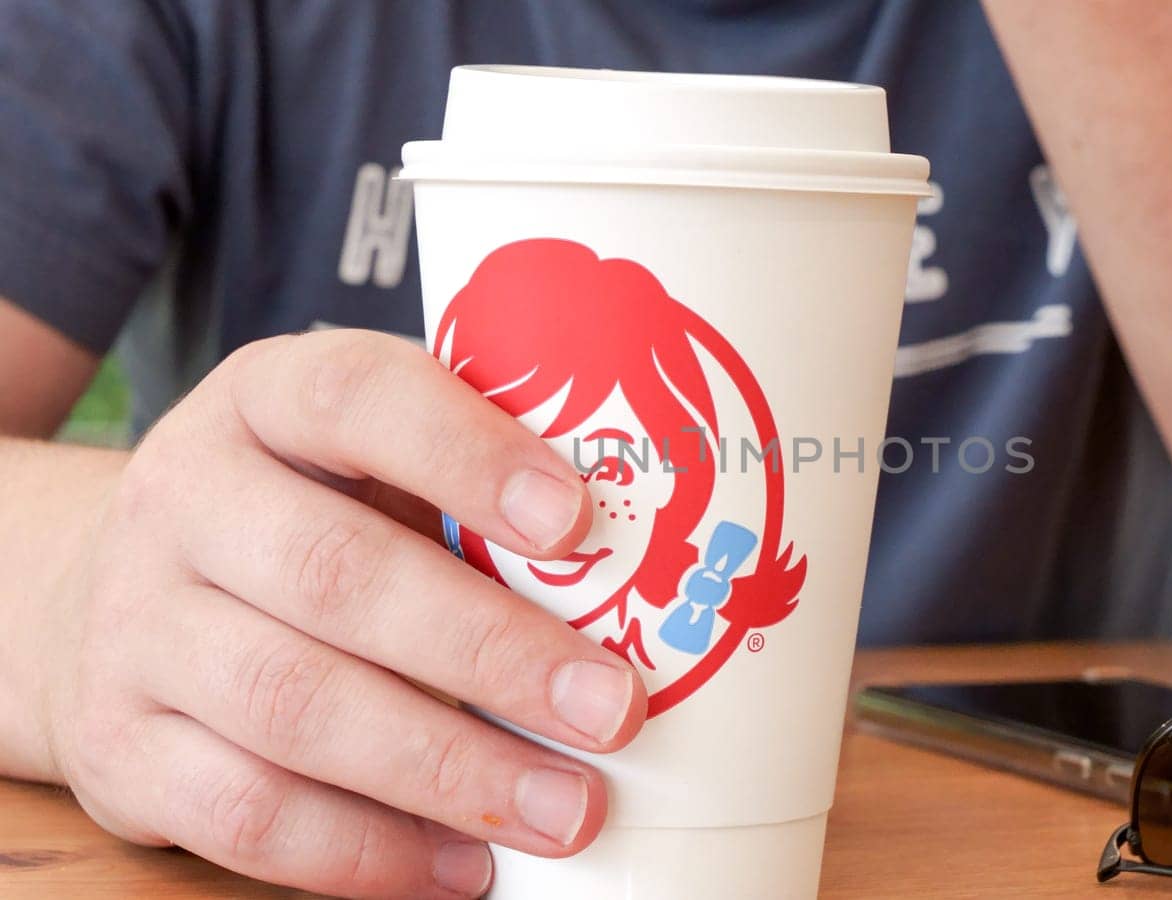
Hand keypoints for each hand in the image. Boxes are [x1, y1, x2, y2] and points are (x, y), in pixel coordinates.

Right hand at [36, 330, 645, 897]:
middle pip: (337, 575)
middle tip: (612, 709)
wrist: (113, 598)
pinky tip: (467, 863)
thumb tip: (648, 566)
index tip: (578, 520)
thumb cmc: (306, 519)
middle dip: (492, 651)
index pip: (357, 398)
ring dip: (450, 769)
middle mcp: (183, 499)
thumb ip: (468, 487)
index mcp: (264, 400)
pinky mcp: (119, 750)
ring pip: (296, 706)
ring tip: (570, 810)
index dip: (467, 454)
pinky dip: (368, 853)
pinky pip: (246, 815)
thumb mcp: (364, 463)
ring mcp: (137, 628)